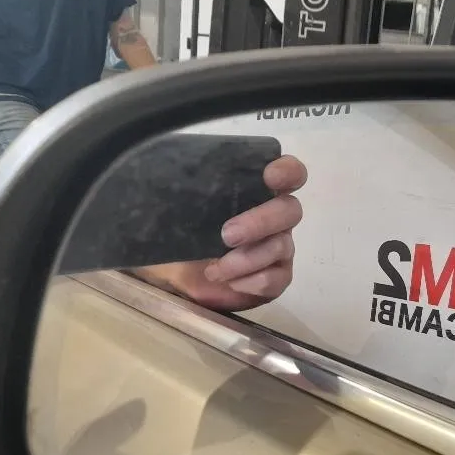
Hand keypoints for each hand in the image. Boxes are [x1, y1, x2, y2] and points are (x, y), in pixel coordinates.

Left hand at [129, 155, 306, 311]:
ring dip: (246, 259)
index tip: (269, 177)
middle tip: (227, 235)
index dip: (287, 172)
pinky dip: (251, 281)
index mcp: (258, 191)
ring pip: (280, 247)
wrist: (178, 277)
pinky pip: (276, 278)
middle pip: (290, 211)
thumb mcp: (177, 207)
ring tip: (214, 269)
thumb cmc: (184, 234)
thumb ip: (183, 188)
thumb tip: (163, 174)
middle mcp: (275, 217)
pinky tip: (229, 282)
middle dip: (261, 222)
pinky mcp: (277, 278)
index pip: (290, 173)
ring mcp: (280, 248)